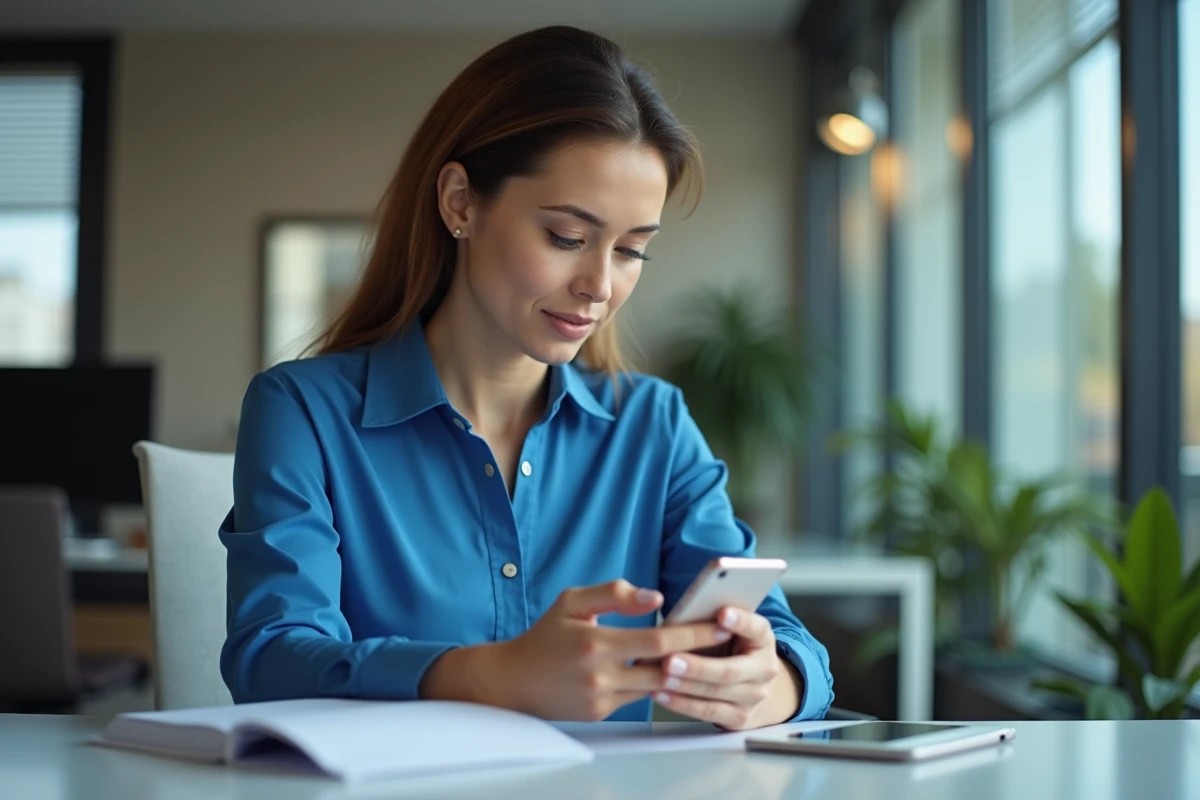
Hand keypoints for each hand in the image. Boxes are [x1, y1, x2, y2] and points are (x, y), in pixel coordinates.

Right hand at [420, 579, 732, 720]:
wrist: (512, 683)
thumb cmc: (545, 635)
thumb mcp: (572, 601)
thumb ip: (613, 593)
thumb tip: (654, 597)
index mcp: (594, 641)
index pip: (657, 639)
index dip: (692, 633)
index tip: (719, 622)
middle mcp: (600, 674)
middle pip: (665, 667)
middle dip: (700, 654)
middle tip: (728, 640)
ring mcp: (602, 697)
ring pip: (656, 686)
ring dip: (682, 670)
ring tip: (710, 654)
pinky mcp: (601, 712)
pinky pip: (639, 696)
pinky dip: (657, 682)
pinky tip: (675, 668)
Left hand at [652, 607, 800, 730]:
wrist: (756, 686)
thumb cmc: (735, 649)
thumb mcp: (733, 631)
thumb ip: (714, 623)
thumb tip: (682, 617)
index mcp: (763, 640)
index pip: (756, 628)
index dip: (740, 621)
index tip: (722, 613)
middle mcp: (764, 669)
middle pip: (730, 671)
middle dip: (698, 667)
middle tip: (670, 660)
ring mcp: (754, 696)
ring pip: (717, 692)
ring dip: (686, 687)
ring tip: (662, 678)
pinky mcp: (740, 717)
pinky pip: (709, 711)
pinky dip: (683, 704)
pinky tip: (663, 695)